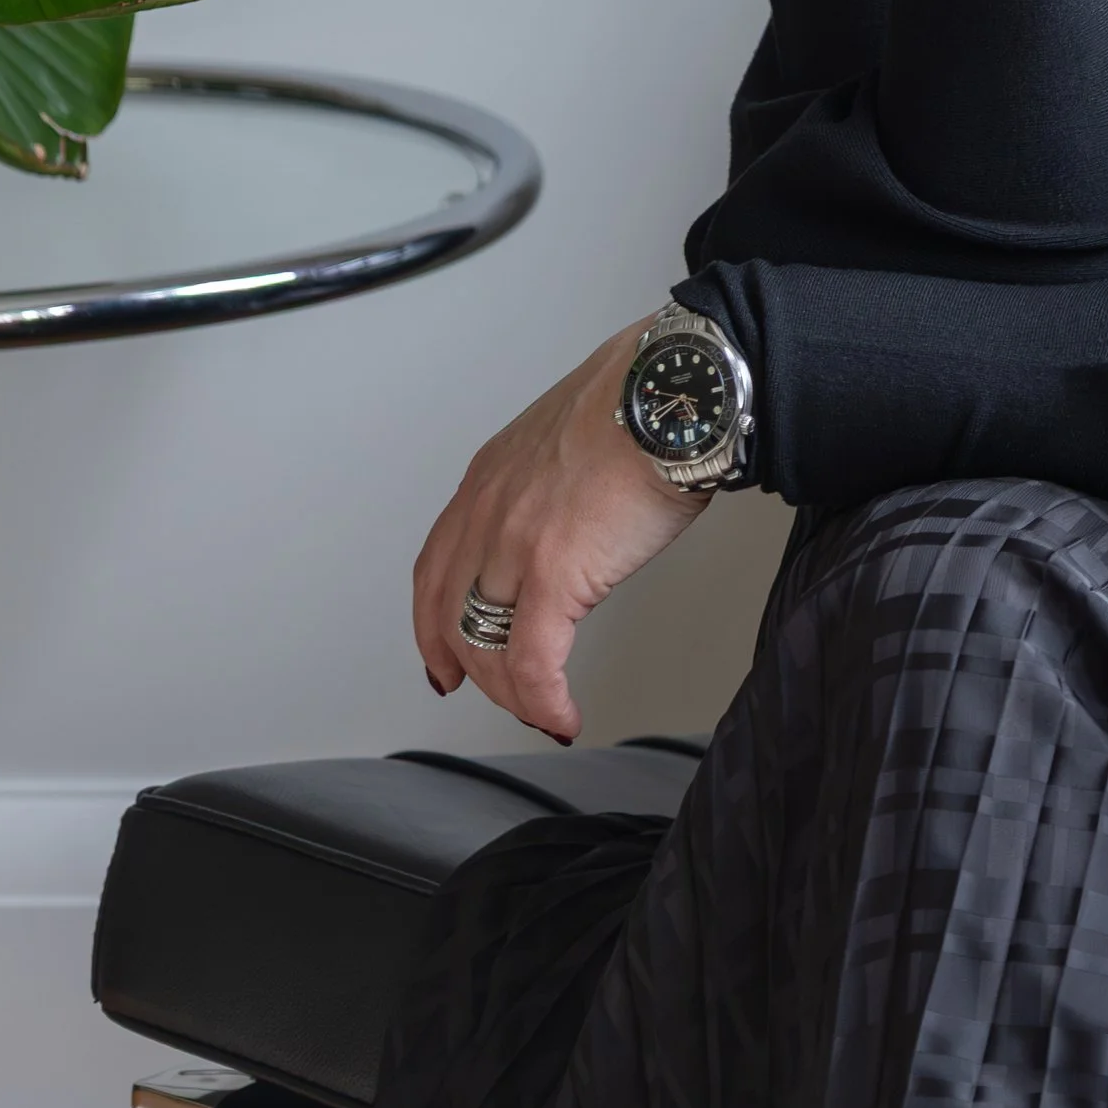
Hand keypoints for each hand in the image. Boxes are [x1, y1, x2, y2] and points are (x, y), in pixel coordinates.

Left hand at [411, 327, 707, 743]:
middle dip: (466, 666)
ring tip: (541, 711)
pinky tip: (563, 715)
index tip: (441, 652)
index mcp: (490, 475)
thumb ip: (555, 475)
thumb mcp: (570, 431)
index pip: (436, 564)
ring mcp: (514, 544)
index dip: (433, 619)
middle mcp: (487, 510)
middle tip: (492, 695)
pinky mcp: (554, 575)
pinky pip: (532, 664)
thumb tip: (581, 507)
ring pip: (484, 646)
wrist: (674, 392)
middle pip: (448, 613)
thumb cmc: (644, 399)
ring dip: (511, 692)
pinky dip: (542, 701)